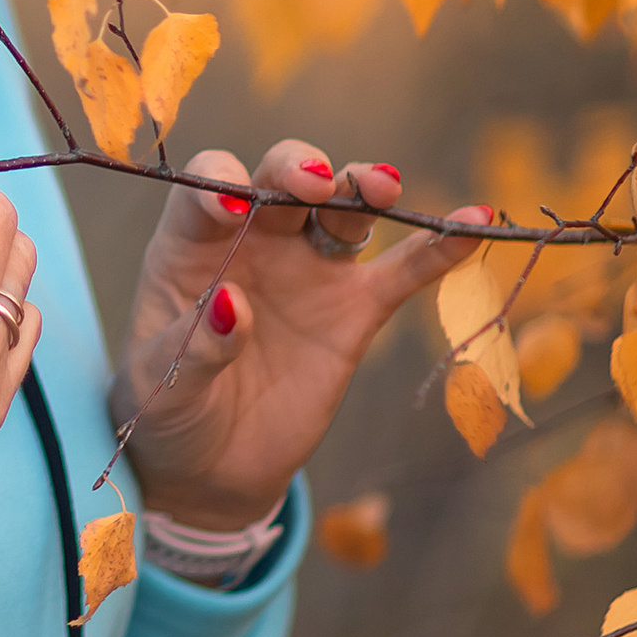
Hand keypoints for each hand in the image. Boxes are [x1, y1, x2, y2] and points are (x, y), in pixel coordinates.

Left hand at [117, 139, 489, 533]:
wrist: (211, 467)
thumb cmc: (167, 411)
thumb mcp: (160, 387)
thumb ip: (194, 346)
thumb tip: (231, 306)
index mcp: (190, 246)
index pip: (204, 189)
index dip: (216, 185)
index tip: (230, 206)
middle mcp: (254, 241)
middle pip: (281, 179)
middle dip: (299, 168)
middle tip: (313, 186)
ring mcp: (309, 270)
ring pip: (342, 209)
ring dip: (362, 186)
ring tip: (380, 186)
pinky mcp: (355, 312)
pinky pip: (406, 271)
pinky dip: (441, 247)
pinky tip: (476, 220)